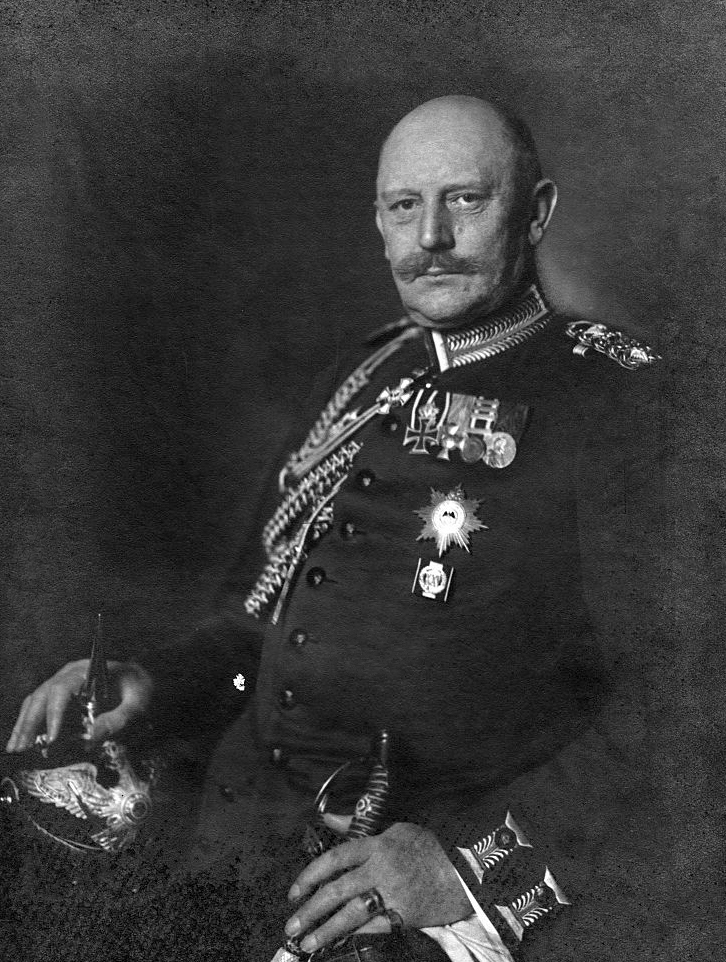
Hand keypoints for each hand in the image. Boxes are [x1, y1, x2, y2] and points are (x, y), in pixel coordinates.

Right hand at [5, 659, 152, 751]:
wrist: (140, 680)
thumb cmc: (139, 690)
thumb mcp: (137, 704)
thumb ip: (117, 719)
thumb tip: (91, 738)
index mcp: (86, 671)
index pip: (62, 690)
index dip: (54, 715)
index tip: (52, 739)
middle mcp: (69, 674)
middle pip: (42, 696)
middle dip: (30, 723)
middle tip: (22, 748)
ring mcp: (62, 683)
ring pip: (35, 701)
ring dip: (24, 725)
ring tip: (15, 748)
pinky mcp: (60, 695)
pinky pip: (38, 707)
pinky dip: (28, 724)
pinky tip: (21, 741)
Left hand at [284, 821, 470, 953]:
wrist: (465, 870)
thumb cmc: (429, 848)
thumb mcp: (395, 829)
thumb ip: (357, 827)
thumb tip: (328, 818)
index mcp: (377, 844)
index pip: (335, 858)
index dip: (310, 875)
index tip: (294, 892)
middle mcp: (381, 868)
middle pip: (337, 889)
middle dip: (310, 910)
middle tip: (291, 925)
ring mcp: (393, 893)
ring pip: (351, 914)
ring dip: (326, 931)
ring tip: (307, 943)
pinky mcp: (405, 915)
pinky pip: (374, 927)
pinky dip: (355, 935)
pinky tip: (340, 942)